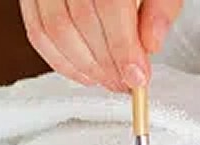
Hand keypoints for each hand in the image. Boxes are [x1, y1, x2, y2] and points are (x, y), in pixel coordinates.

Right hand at [20, 0, 183, 91]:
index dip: (123, 47)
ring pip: (55, 30)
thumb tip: (151, 43)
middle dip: (107, 63)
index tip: (137, 76)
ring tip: (108, 79)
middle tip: (126, 82)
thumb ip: (161, 5)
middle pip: (81, 21)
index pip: (109, 4)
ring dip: (84, 66)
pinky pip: (38, 31)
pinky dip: (61, 60)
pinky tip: (84, 71)